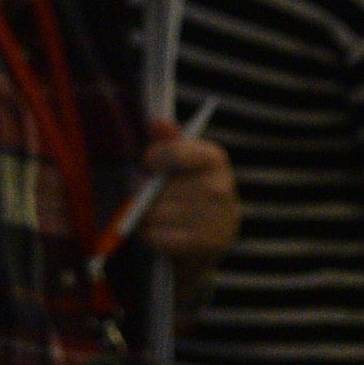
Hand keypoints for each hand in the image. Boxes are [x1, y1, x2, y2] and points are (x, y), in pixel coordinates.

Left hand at [131, 123, 239, 263]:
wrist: (208, 240)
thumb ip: (167, 142)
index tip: (149, 165)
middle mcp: (220, 186)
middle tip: (147, 198)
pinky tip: (159, 234)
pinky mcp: (207, 243)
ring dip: (144, 217)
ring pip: (154, 213)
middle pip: (157, 188)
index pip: (173, 152)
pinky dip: (150, 237)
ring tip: (152, 217)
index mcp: (214, 158)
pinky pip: (158, 237)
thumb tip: (157, 121)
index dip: (153, 159)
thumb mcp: (179, 163)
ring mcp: (216, 217)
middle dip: (143, 194)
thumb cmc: (187, 193)